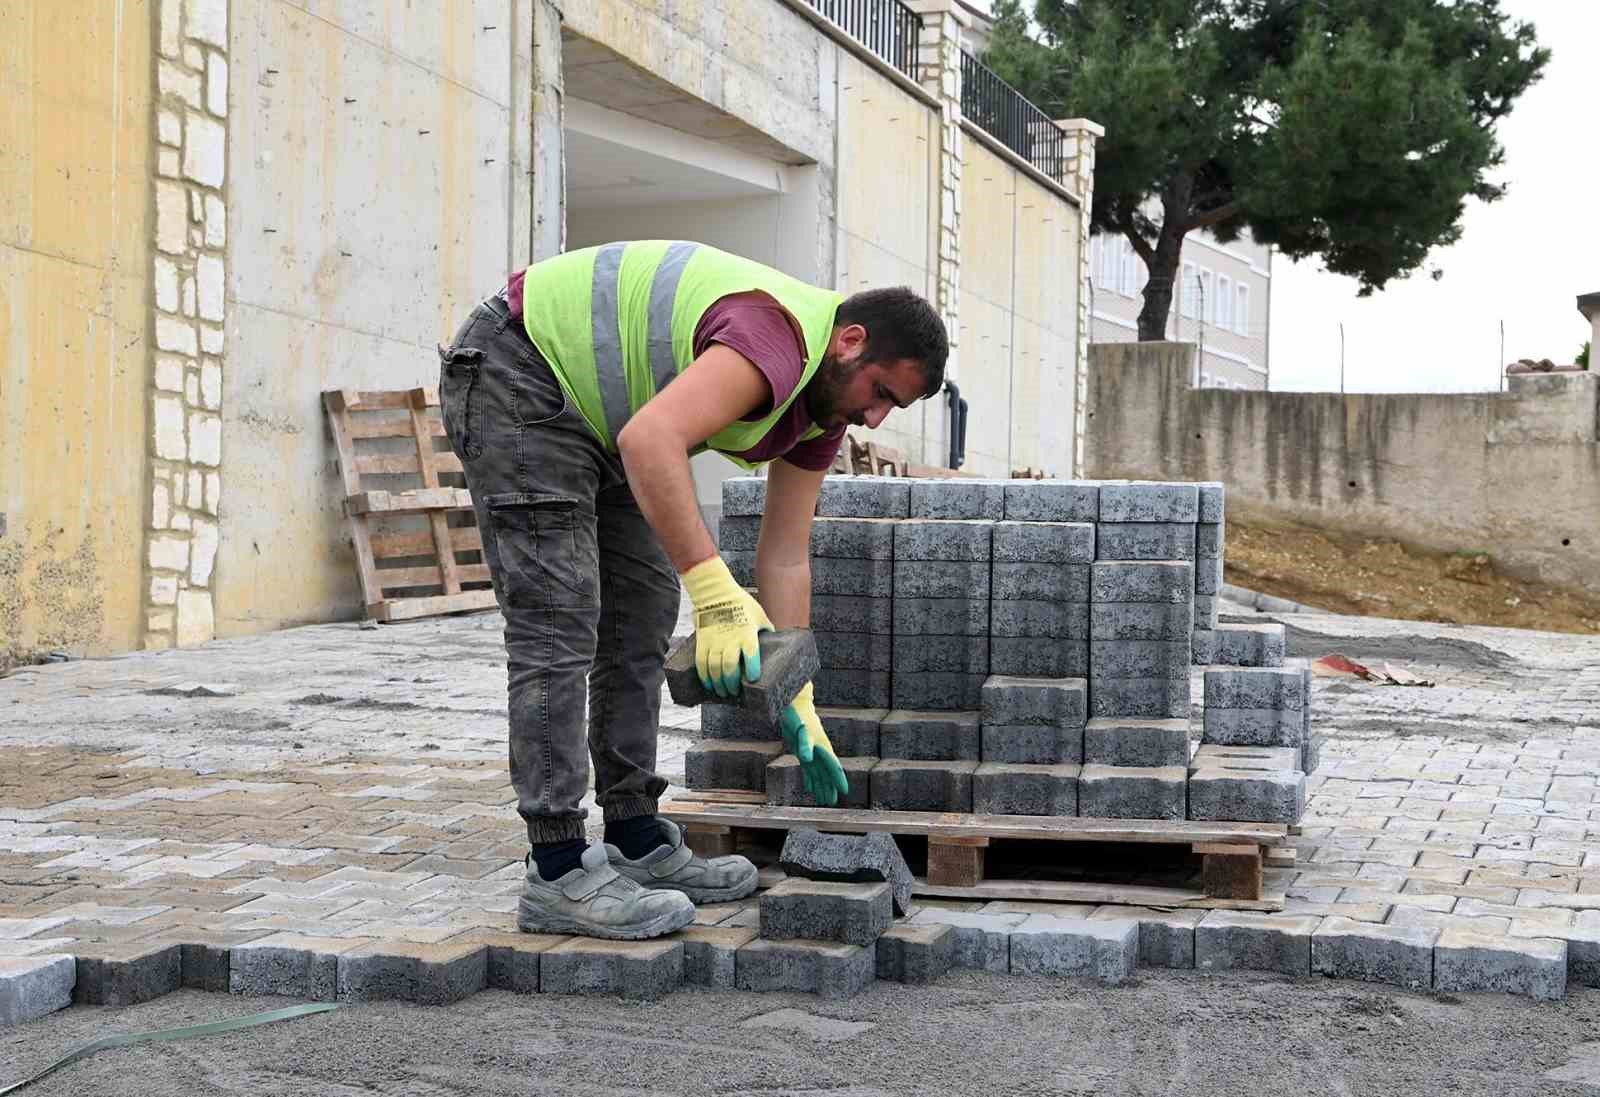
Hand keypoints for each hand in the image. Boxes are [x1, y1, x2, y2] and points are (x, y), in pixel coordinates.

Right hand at [681, 556, 772, 696]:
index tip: (753, 679)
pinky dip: (705, 677)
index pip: (751, 655)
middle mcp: (730, 640)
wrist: (716, 594)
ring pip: (714, 669)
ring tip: (723, 692)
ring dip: (718, 684)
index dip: (752, 670)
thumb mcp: (760, 616)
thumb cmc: (742, 604)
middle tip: (735, 692)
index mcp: (747, 634)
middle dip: (732, 683)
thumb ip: (767, 631)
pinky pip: (702, 663)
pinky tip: (709, 684)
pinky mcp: (703, 642)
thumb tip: (777, 643)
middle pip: (729, 667)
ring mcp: (715, 642)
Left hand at [780, 683, 848, 805]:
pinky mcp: (802, 753)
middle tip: (832, 802)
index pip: (834, 767)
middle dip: (830, 787)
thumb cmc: (799, 717)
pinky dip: (810, 780)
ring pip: (818, 774)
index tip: (844, 791)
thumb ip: (805, 745)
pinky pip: (808, 770)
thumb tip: (807, 760)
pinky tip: (810, 788)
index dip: (839, 779)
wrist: (795, 706)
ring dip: (821, 786)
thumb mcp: (801, 731)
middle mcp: (819, 753)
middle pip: (827, 774)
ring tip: (823, 800)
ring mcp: (812, 753)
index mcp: (823, 749)